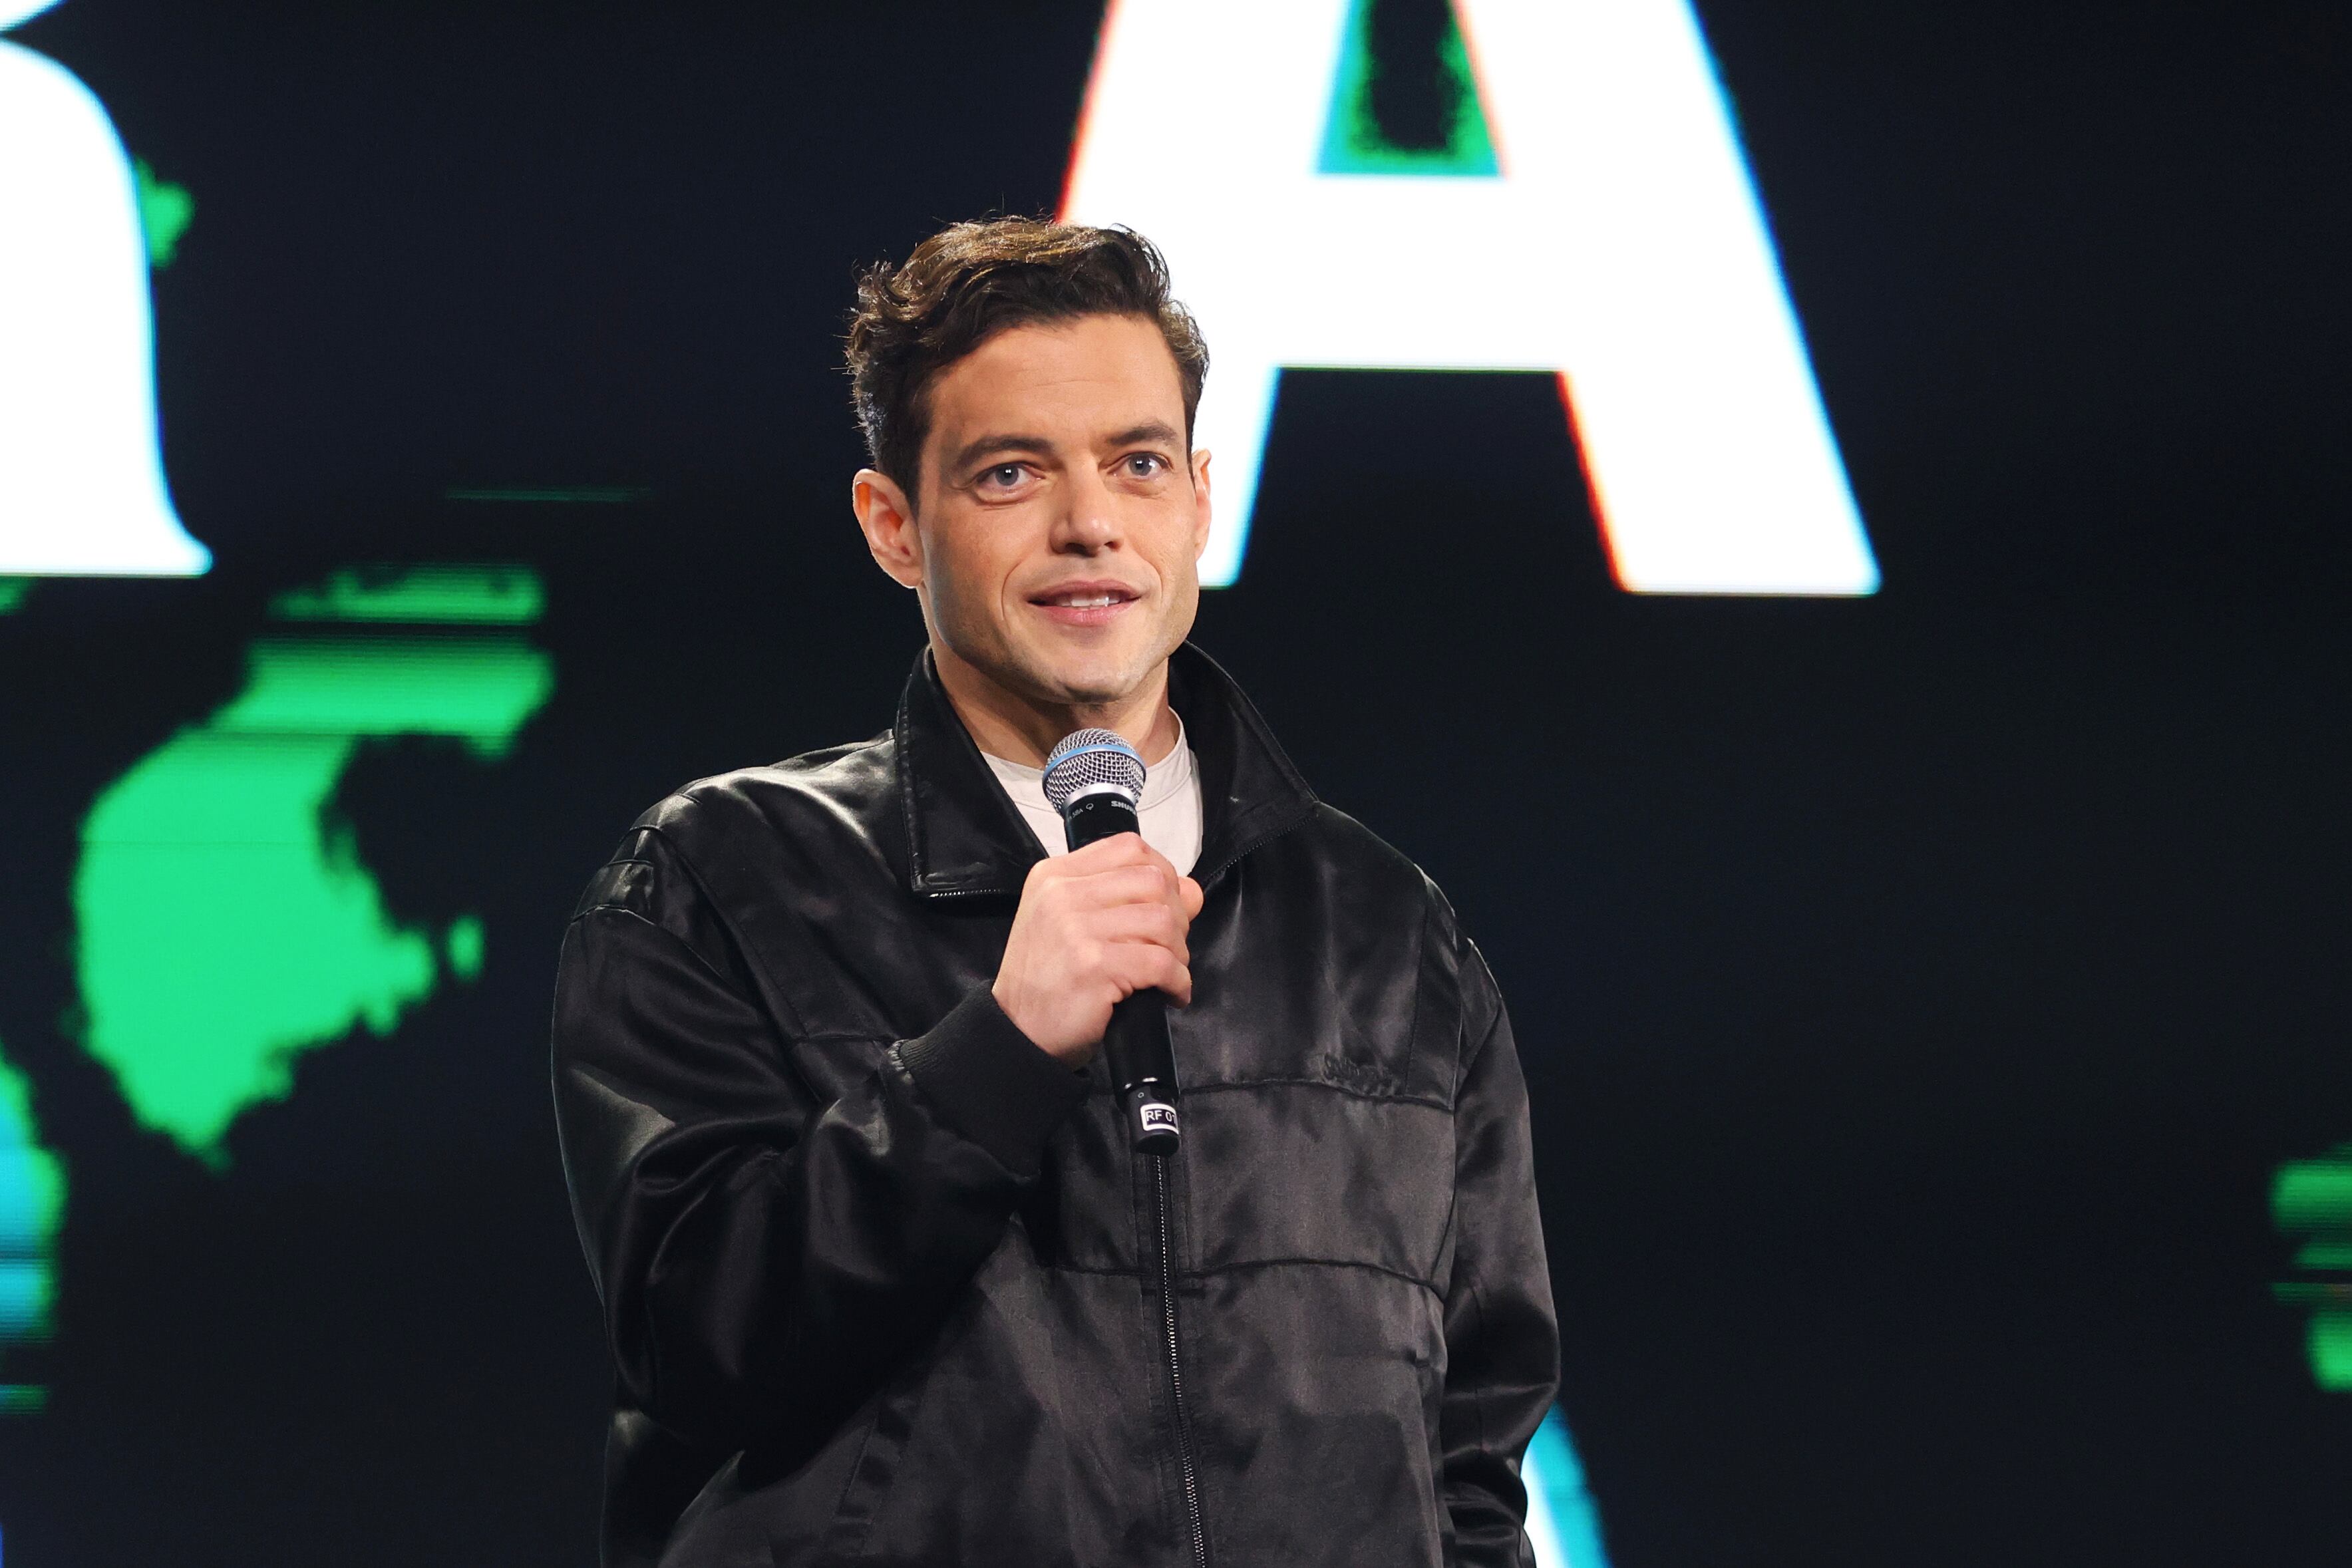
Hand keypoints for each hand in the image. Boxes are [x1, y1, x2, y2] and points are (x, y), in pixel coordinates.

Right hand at [992, 834, 1205, 1064]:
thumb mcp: (1071, 923)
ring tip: (1168, 974)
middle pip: (1153, 882)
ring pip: (1162, 921)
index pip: (1129, 848)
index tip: (1169, 905)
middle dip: (1176, 917)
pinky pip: (1160, 963)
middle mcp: (1062, 894)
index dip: (1163, 874)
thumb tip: (1191, 891)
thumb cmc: (1046, 980)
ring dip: (1178, 952)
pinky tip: (1170, 994)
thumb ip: (1123, 898)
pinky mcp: (1093, 965)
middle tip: (1169, 948)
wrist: (1017, 1031)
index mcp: (1055, 876)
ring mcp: (1075, 928)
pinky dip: (1177, 981)